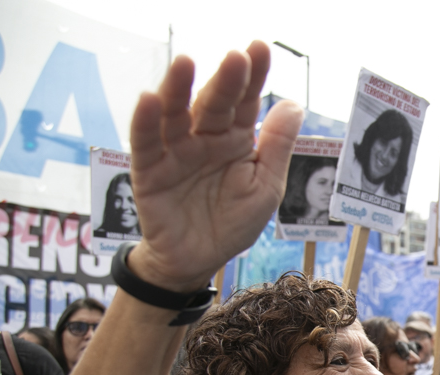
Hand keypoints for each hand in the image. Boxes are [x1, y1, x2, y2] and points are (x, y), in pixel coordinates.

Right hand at [127, 42, 303, 291]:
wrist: (199, 262)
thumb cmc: (232, 223)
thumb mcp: (265, 188)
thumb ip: (276, 148)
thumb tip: (293, 105)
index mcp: (235, 140)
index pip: (246, 102)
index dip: (253, 76)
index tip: (261, 48)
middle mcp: (204, 139)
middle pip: (214, 104)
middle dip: (225, 80)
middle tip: (237, 57)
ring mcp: (176, 152)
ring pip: (176, 114)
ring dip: (178, 88)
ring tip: (186, 63)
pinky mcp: (150, 171)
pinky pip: (146, 143)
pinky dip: (145, 122)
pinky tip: (149, 100)